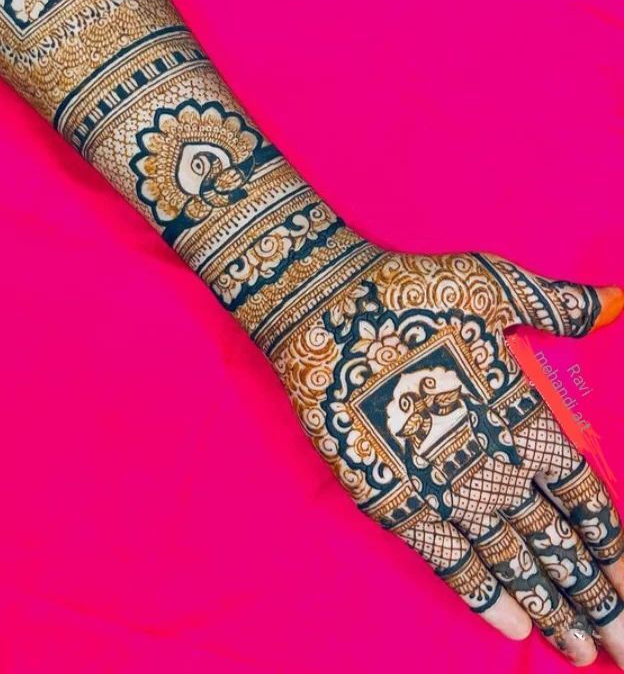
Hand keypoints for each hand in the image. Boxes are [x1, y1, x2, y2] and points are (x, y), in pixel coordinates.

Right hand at [273, 249, 623, 665]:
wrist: (324, 308)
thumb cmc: (409, 290)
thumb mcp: (492, 282)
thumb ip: (560, 304)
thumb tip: (621, 299)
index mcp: (521, 412)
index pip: (584, 496)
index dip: (612, 546)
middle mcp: (490, 461)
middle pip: (556, 544)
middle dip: (595, 597)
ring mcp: (440, 485)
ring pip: (510, 562)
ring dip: (550, 609)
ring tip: (583, 652)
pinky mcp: (392, 497)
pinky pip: (447, 558)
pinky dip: (482, 595)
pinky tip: (512, 628)